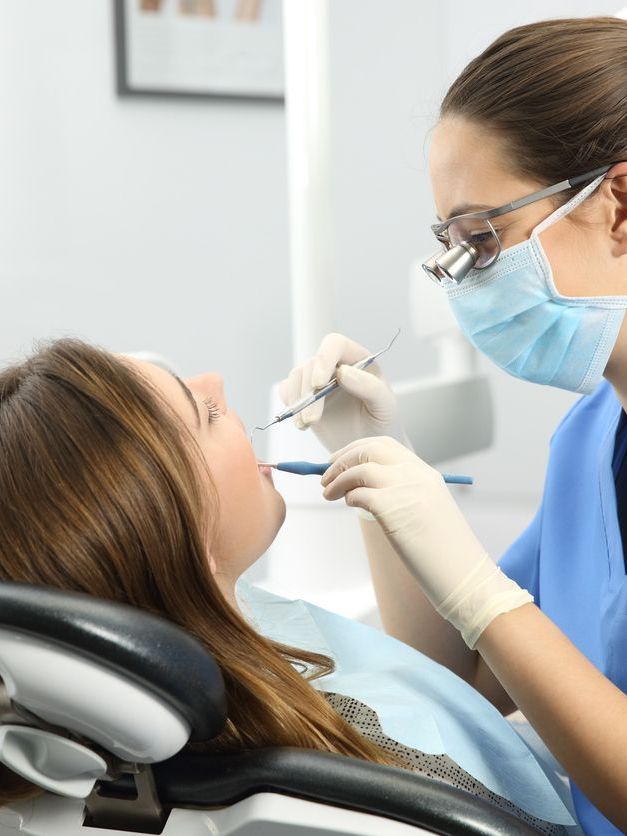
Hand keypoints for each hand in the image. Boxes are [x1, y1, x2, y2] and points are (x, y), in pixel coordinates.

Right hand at [278, 333, 408, 452]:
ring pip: (296, 377)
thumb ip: (370, 387)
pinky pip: (288, 391)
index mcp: (358, 360)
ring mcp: (318, 380)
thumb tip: (343, 372)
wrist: (368, 446)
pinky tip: (303, 424)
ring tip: (308, 424)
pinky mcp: (305, 396)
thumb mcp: (386, 406)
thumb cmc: (382, 424)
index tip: (319, 384)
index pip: (335, 344)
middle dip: (309, 393)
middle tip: (313, 420)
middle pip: (311, 364)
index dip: (324, 358)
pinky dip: (290, 406)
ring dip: (298, 401)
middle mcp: (336, 365)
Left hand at [320, 437, 532, 647]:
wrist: (464, 575)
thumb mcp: (426, 509)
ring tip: (328, 493)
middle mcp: (416, 475)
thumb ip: (401, 492)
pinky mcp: (393, 508)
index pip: (384, 445)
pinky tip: (349, 505)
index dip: (357, 449)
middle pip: (369, 449)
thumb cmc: (443, 551)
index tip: (339, 460)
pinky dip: (348, 496)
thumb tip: (360, 487)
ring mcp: (405, 489)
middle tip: (326, 474)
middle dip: (342, 458)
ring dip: (338, 479)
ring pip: (360, 468)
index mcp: (425, 473)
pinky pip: (359, 493)